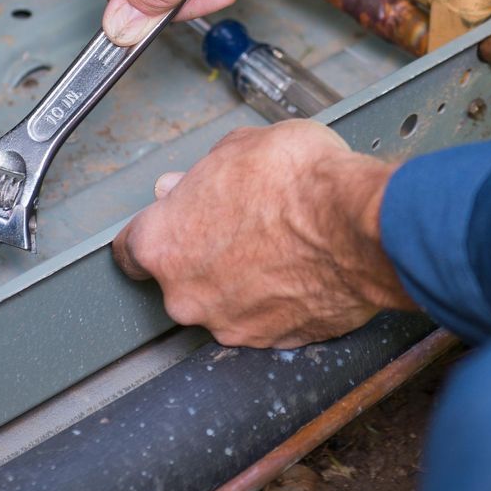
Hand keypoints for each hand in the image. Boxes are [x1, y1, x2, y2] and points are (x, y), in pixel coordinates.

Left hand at [112, 120, 415, 347]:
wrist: (360, 227)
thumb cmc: (300, 184)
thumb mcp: (240, 147)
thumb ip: (201, 176)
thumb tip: (185, 186)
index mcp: (163, 244)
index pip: (129, 251)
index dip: (155, 233)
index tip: (172, 226)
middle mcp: (186, 295)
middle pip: (180, 279)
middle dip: (204, 257)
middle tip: (240, 226)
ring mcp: (229, 325)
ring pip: (223, 303)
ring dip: (242, 282)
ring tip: (280, 247)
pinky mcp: (273, 343)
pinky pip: (265, 320)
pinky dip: (277, 302)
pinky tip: (300, 270)